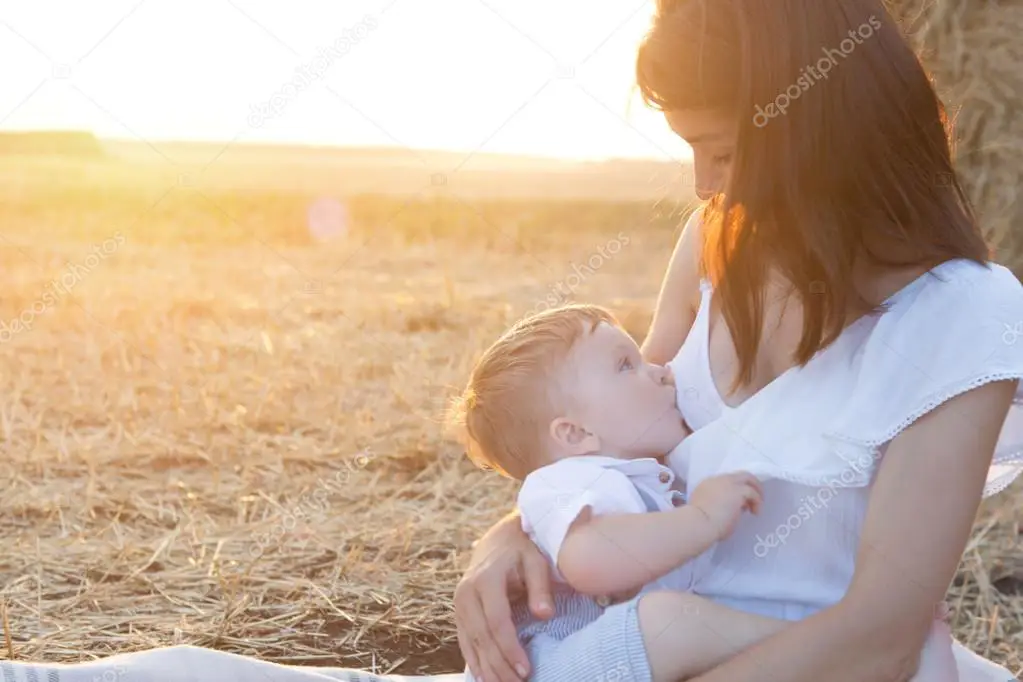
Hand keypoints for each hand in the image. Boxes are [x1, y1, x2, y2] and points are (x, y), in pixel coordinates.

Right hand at [454, 513, 553, 681]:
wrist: (499, 540)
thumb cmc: (523, 551)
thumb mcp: (536, 561)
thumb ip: (540, 586)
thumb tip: (544, 614)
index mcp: (485, 579)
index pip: (497, 621)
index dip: (510, 648)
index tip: (525, 670)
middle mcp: (467, 593)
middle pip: (482, 637)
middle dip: (499, 665)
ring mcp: (459, 603)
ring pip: (471, 642)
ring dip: (487, 669)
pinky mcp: (458, 611)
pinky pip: (464, 640)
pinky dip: (474, 661)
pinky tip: (484, 678)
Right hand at [688, 471, 762, 538]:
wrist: (698, 523)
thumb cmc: (699, 523)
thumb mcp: (707, 511)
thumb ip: (719, 506)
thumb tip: (733, 511)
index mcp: (707, 484)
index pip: (726, 482)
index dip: (734, 490)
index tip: (739, 504)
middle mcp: (718, 480)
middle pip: (739, 475)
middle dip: (749, 484)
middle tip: (754, 498)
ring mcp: (728, 483)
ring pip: (748, 478)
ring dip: (756, 491)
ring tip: (757, 507)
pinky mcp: (738, 491)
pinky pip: (753, 493)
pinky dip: (757, 502)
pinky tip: (756, 513)